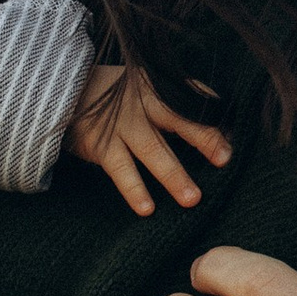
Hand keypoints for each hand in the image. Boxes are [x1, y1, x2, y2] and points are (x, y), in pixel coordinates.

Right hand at [67, 62, 233, 217]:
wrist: (63, 94)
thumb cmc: (113, 98)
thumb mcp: (143, 88)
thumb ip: (172, 104)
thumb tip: (215, 126)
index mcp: (157, 87)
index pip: (192, 97)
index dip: (214, 114)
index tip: (233, 135)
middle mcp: (142, 102)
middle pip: (179, 119)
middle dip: (204, 139)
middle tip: (225, 159)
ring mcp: (122, 124)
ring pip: (154, 151)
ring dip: (174, 176)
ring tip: (193, 199)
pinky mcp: (101, 145)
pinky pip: (122, 171)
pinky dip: (135, 189)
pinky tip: (147, 209)